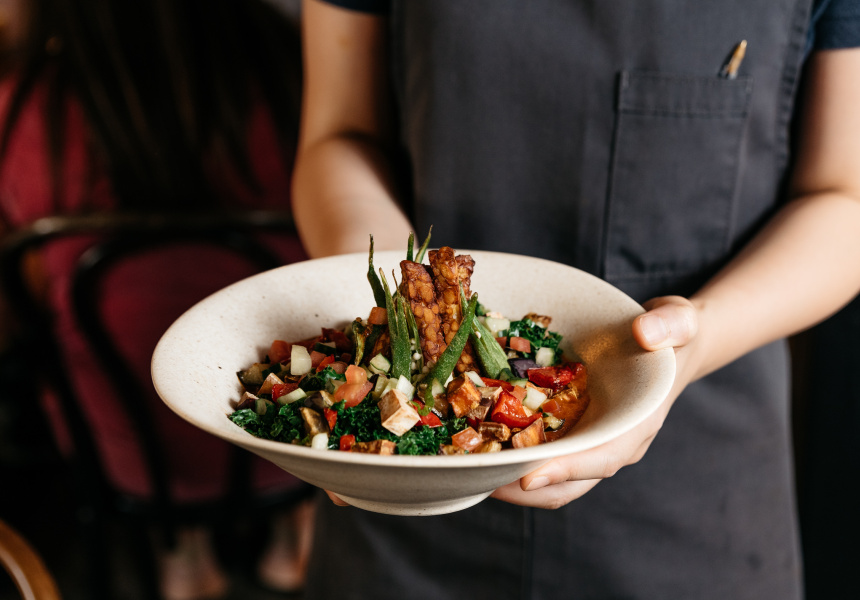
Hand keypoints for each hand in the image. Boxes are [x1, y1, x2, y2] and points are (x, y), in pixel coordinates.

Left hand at [491, 296, 700, 508]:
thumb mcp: (678, 321)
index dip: (565, 471)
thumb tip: (645, 333)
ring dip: (507, 474)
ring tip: (466, 465)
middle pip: (564, 482)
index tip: (527, 479)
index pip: (601, 459)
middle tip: (476, 478)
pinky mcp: (564, 428)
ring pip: (544, 473)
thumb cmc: (672, 335)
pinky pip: (534, 448)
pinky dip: (506, 448)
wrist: (664, 343)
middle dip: (521, 486)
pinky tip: (472, 437)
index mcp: (635, 427)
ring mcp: (583, 438)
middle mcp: (607, 442)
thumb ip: (668, 324)